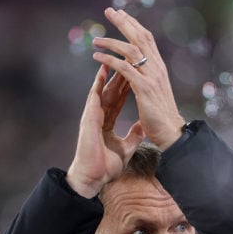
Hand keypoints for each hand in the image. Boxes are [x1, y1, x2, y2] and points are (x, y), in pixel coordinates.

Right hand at [66, 64, 145, 197]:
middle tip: (126, 56)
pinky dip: (98, 84)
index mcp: (108, 121)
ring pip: (103, 89)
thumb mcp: (126, 148)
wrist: (93, 178)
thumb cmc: (105, 166)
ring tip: (114, 55)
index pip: (119, 98)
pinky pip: (94, 97)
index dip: (127, 84)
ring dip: (108, 73)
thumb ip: (134, 135)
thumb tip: (144, 126)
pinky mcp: (89, 119)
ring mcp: (93, 116)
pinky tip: (102, 71)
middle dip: (119, 73)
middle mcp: (100, 115)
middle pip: (112, 89)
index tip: (135, 70)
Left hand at [91, 8, 184, 149]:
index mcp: (159, 67)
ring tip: (96, 38)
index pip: (146, 38)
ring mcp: (151, 76)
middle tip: (109, 10)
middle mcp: (157, 67)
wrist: (171, 132)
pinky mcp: (144, 88)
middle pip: (140, 37)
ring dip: (111, 41)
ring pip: (130, 49)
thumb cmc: (161, 115)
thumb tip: (137, 68)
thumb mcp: (155, 90)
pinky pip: (124, 68)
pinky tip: (97, 56)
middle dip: (124, 22)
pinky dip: (109, 60)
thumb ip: (148, 76)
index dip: (133, 24)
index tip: (121, 14)